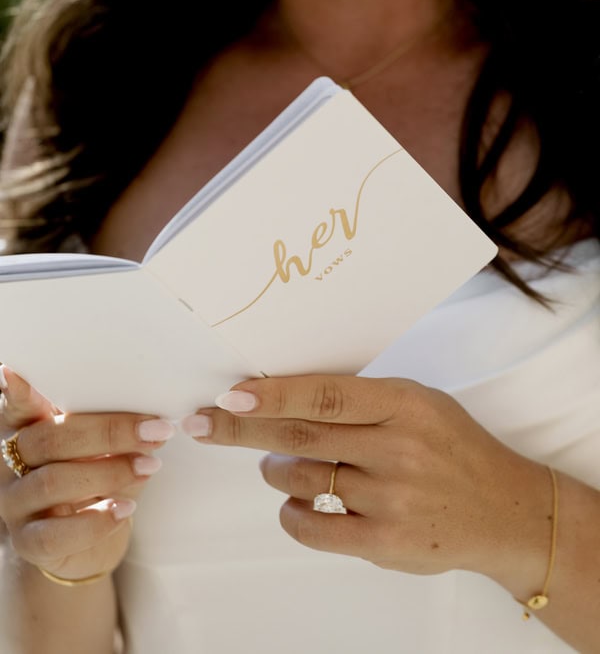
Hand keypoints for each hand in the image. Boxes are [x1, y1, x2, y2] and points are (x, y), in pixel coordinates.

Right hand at [0, 366, 173, 580]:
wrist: (84, 545)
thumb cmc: (96, 480)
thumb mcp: (103, 448)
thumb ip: (111, 428)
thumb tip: (153, 416)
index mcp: (27, 429)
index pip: (18, 406)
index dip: (18, 392)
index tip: (15, 373)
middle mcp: (11, 463)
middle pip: (49, 440)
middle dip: (108, 433)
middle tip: (154, 431)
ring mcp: (16, 503)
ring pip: (52, 482)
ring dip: (109, 472)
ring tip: (148, 466)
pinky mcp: (28, 542)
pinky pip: (55, 533)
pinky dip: (95, 520)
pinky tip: (125, 509)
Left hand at [182, 375, 550, 582]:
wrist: (502, 510)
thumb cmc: (451, 447)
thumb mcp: (418, 403)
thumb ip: (362, 400)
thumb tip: (283, 393)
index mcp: (405, 404)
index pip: (327, 394)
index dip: (274, 393)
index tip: (231, 394)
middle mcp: (398, 448)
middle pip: (302, 435)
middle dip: (243, 428)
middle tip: (202, 421)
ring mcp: (391, 499)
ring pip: (303, 479)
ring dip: (275, 470)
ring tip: (275, 464)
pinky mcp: (385, 542)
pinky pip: (315, 527)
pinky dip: (292, 513)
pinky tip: (294, 502)